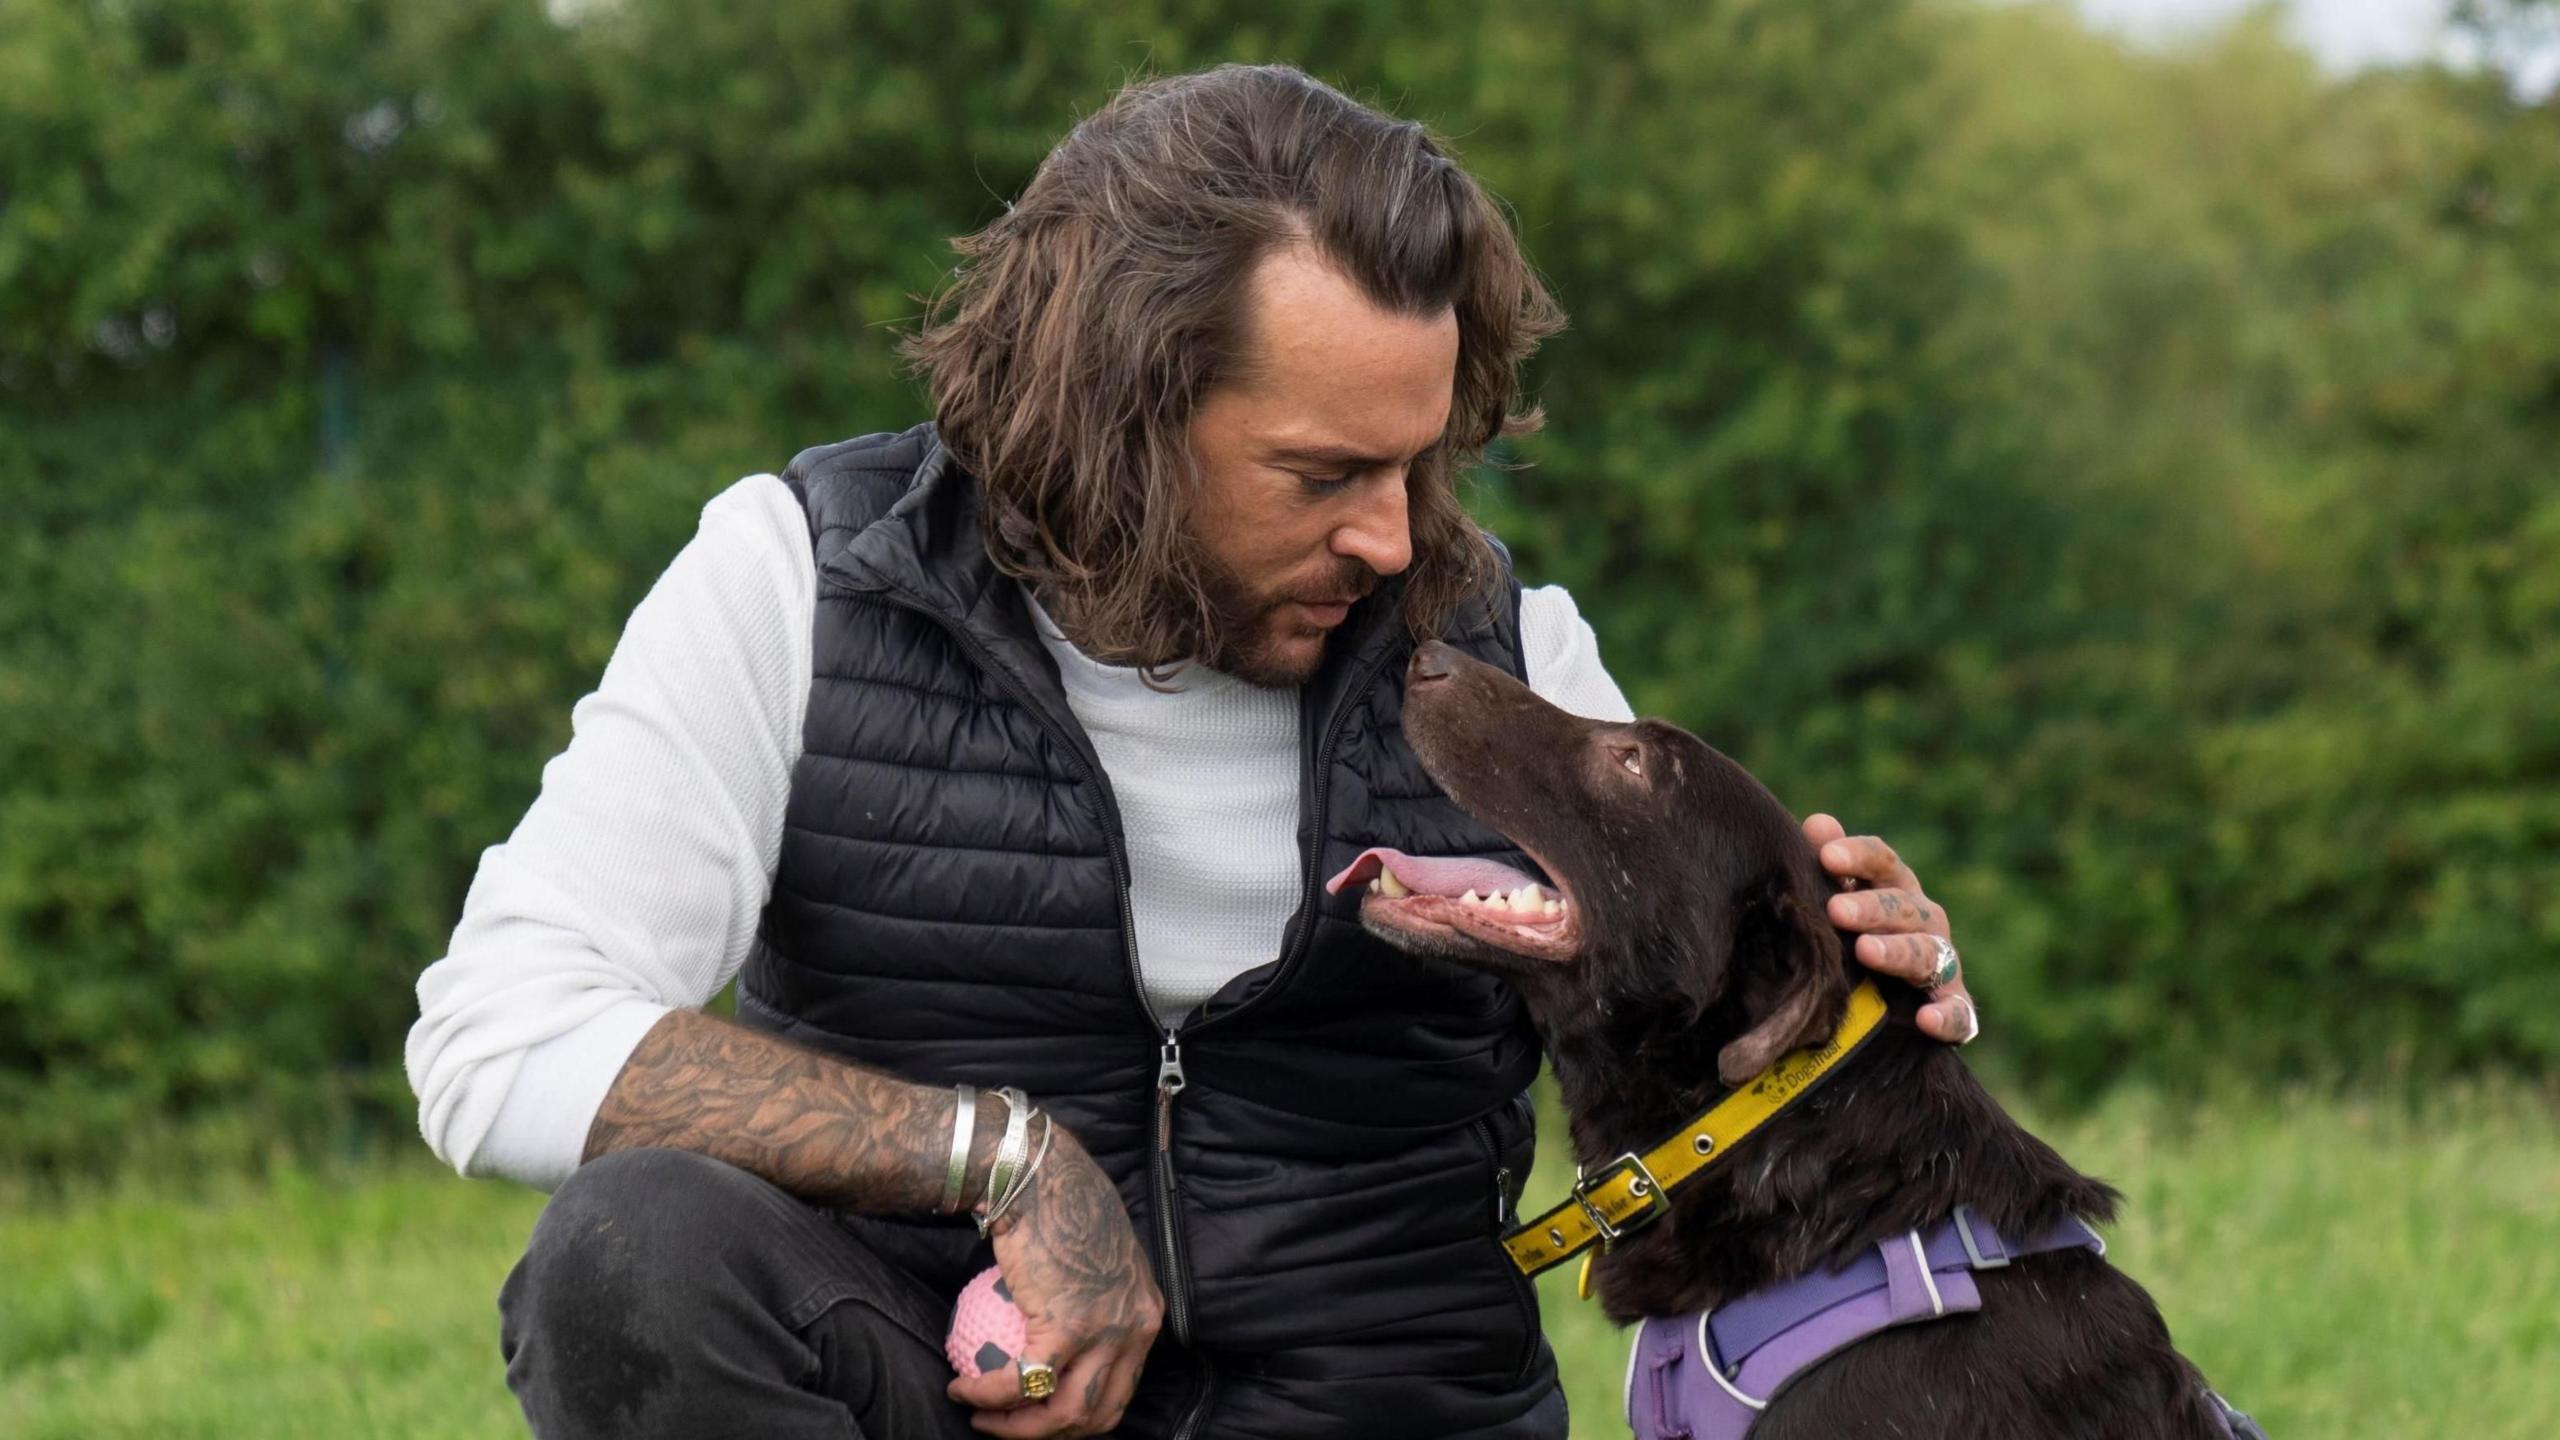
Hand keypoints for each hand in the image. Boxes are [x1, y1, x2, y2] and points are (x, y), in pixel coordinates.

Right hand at [946, 1121, 1162, 1437]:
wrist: (1037, 1174)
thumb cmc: (1057, 1204)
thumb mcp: (1097, 1257)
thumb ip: (1093, 1299)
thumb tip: (1059, 1335)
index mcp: (1145, 1314)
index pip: (1121, 1387)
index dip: (1080, 1414)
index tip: (1038, 1412)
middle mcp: (1135, 1327)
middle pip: (1099, 1412)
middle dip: (1050, 1434)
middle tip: (1008, 1425)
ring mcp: (1104, 1330)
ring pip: (1065, 1412)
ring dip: (1018, 1428)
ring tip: (981, 1417)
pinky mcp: (1066, 1326)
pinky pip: (1021, 1381)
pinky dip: (988, 1395)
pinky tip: (963, 1389)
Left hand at [1803, 814, 1978, 1045]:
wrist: (1881, 1003)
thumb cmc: (1852, 933)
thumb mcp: (1838, 895)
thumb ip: (1830, 862)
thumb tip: (1818, 824)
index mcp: (1895, 887)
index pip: (1882, 862)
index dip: (1858, 856)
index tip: (1827, 856)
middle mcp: (1924, 920)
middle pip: (1903, 906)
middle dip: (1871, 907)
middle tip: (1836, 910)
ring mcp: (1942, 964)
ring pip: (1927, 954)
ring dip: (1898, 952)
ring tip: (1865, 952)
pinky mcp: (1953, 1008)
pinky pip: (1958, 1014)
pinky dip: (1947, 1016)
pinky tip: (1925, 1019)